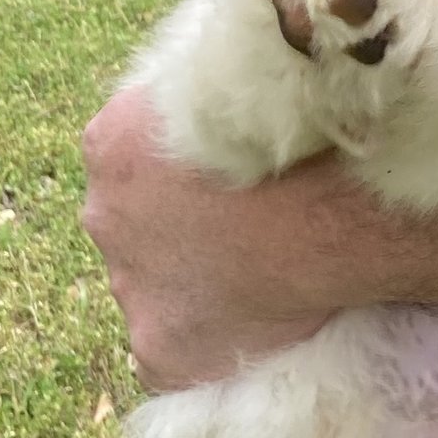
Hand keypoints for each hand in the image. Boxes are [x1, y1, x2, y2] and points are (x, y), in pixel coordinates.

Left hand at [81, 81, 359, 391]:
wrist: (333, 212)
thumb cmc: (303, 137)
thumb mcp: (240, 83)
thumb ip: (208, 98)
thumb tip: (220, 97)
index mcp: (112, 145)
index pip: (132, 161)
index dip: (182, 170)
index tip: (227, 177)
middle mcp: (104, 216)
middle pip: (137, 227)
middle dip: (179, 230)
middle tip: (246, 227)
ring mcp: (130, 289)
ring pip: (154, 289)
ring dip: (194, 285)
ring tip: (264, 276)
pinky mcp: (160, 352)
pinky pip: (174, 354)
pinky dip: (207, 345)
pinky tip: (255, 328)